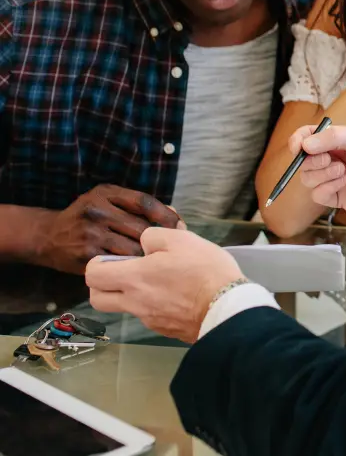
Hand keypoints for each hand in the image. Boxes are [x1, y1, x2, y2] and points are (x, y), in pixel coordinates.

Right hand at [34, 185, 181, 274]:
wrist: (49, 236)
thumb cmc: (88, 217)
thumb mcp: (108, 200)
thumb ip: (137, 205)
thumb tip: (175, 215)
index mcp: (106, 193)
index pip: (144, 202)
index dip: (166, 215)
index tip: (179, 226)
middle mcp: (97, 211)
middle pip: (141, 227)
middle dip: (159, 240)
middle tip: (172, 249)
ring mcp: (90, 233)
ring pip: (132, 248)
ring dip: (147, 255)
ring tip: (157, 260)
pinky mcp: (86, 255)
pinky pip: (118, 263)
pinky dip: (131, 266)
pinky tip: (138, 269)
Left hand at [86, 228, 242, 343]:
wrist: (227, 308)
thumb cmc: (204, 271)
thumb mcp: (182, 239)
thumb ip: (155, 236)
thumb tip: (144, 243)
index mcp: (134, 278)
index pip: (93, 275)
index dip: (96, 264)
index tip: (112, 258)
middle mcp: (135, 302)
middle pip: (97, 299)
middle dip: (103, 285)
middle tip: (124, 272)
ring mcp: (149, 319)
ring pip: (125, 307)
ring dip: (131, 294)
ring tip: (159, 281)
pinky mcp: (165, 330)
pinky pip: (149, 316)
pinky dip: (155, 305)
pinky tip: (178, 295)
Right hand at [290, 124, 345, 220]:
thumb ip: (334, 138)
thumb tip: (305, 145)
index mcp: (340, 141)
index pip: (309, 138)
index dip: (299, 141)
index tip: (299, 146)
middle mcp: (335, 159)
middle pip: (305, 160)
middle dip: (311, 160)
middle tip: (329, 159)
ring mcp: (336, 179)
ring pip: (308, 178)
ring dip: (321, 174)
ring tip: (342, 172)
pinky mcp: (340, 198)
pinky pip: (318, 195)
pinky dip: (325, 189)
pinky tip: (343, 184)